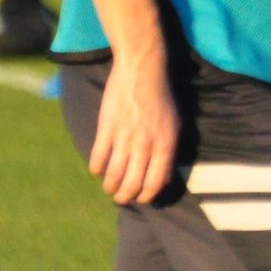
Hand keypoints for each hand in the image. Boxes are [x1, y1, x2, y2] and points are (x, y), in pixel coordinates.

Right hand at [89, 53, 179, 205]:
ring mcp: (125, 137)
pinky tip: (97, 169)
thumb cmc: (161, 98)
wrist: (143, 71)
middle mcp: (146, 145)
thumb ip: (168, 151)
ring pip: (114, 174)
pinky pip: (99, 157)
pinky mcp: (107, 128)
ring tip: (109, 188)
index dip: (147, 196)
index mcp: (165, 145)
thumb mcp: (174, 126)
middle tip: (121, 198)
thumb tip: (163, 177)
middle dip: (125, 196)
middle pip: (133, 183)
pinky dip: (96, 168)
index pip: (156, 183)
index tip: (141, 199)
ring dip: (110, 186)